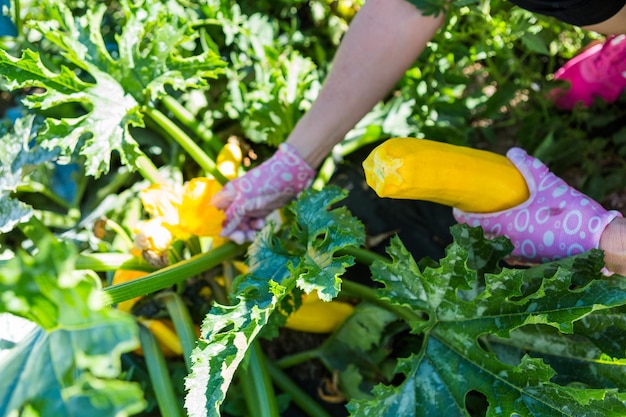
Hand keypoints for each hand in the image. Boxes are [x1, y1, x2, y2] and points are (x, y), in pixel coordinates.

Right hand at [211, 143, 315, 242]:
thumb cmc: (263, 185)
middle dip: (235, 231)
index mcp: (227, 195)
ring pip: (241, 224)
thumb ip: (231, 217)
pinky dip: (256, 226)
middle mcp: (235, 201)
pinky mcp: (260, 210)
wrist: (289, 176)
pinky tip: (262, 224)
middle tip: (242, 239)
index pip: (215, 213)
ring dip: (246, 231)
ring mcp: (248, 206)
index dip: (217, 225)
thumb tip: (221, 234)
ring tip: (254, 233)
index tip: (224, 235)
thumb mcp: (244, 202)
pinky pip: (253, 223)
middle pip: (228, 222)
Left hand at [453, 148, 621, 263]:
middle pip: (480, 237)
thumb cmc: (571, 212)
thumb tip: (512, 151)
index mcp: (507, 226)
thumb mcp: (549, 184)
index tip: (457, 207)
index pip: (472, 224)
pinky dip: (506, 244)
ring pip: (495, 247)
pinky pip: (511, 253)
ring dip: (489, 237)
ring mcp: (520, 256)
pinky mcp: (533, 262)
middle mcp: (509, 245)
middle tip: (473, 213)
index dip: (461, 216)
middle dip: (474, 226)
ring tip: (491, 223)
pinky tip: (514, 234)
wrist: (599, 242)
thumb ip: (529, 166)